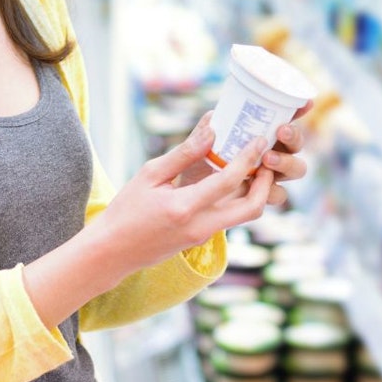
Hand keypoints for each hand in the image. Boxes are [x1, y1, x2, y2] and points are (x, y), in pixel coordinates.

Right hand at [91, 131, 274, 275]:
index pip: (229, 180)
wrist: (113, 251)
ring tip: (255, 167)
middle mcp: (201, 226)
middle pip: (252, 207)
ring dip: (256, 192)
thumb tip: (212, 130)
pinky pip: (230, 218)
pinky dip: (239, 198)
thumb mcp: (150, 175)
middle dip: (266, 182)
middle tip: (267, 158)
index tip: (258, 139)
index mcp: (185, 207)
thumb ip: (184, 154)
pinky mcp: (201, 239)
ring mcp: (203, 237)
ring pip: (245, 216)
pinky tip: (232, 179)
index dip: (248, 157)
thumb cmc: (127, 209)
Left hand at [175, 101, 312, 206]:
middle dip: (294, 136)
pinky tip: (259, 184)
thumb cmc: (193, 165)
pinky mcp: (263, 197)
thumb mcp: (192, 147)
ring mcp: (270, 175)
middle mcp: (270, 152)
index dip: (298, 109)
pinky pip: (279, 194)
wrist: (184, 198)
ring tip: (267, 159)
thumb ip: (199, 135)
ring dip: (286, 161)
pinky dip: (272, 189)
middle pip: (296, 143)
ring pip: (296, 168)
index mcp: (259, 133)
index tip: (305, 102)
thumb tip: (212, 122)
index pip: (284, 118)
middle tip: (280, 131)